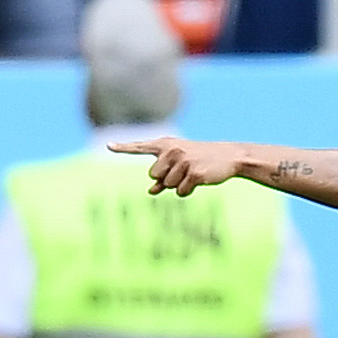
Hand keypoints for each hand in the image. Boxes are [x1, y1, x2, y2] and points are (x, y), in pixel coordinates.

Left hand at [112, 135, 246, 194]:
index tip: (108, 145)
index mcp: (166, 144)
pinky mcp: (193, 173)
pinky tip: (199, 180)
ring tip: (193, 173)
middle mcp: (172, 150)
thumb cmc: (201, 159)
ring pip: (167, 185)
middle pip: (153, 175)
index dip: (123, 147)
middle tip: (184, 170)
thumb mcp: (180, 165)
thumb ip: (163, 177)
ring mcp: (182, 161)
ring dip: (179, 185)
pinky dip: (188, 191)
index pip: (140, 147)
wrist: (229, 156)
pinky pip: (180, 192)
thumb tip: (150, 191)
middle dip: (166, 178)